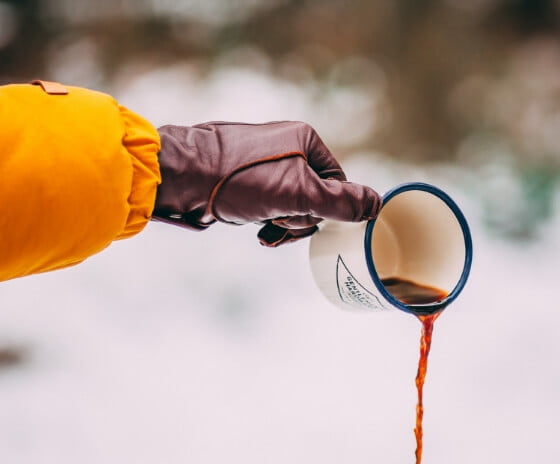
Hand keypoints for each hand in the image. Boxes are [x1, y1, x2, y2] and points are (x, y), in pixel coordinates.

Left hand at [153, 121, 380, 245]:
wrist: (182, 177)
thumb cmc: (239, 180)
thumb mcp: (297, 194)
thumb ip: (340, 202)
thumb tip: (377, 205)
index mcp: (306, 140)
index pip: (337, 185)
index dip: (323, 210)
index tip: (300, 217)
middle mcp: (287, 147)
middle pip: (315, 197)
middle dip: (298, 219)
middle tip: (277, 223)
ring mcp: (265, 162)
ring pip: (291, 205)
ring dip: (281, 224)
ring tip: (262, 228)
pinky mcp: (245, 178)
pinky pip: (270, 204)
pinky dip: (265, 221)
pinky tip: (254, 228)